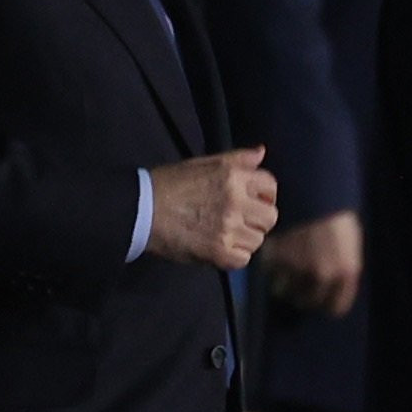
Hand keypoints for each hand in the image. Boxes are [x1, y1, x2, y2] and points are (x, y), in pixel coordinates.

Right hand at [146, 147, 278, 269]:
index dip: (264, 194)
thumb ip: (236, 159)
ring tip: (225, 234)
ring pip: (258, 240)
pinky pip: (243, 259)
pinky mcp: (220, 252)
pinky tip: (218, 247)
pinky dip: (233, 256)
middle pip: (270, 216)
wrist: (141, 210)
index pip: (270, 185)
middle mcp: (236, 200)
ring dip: (244, 239)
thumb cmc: (170, 184)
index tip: (252, 200)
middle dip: (258, 219)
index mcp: (233, 176)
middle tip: (240, 221)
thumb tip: (261, 152)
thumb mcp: (203, 163)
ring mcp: (229, 228)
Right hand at [263, 210, 361, 317]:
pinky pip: (269, 272)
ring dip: (283, 281)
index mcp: (346, 272)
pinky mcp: (274, 257)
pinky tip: (276, 252)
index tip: (320, 296)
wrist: (310, 186)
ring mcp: (295, 267)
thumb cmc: (334, 209)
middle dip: (303, 292)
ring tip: (285, 265)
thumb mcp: (349, 239)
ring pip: (284, 290)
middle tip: (299, 279)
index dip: (326, 302)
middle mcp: (321, 275)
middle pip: (307, 301)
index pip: (335, 307)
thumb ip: (343, 266)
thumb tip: (333, 284)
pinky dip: (270, 266)